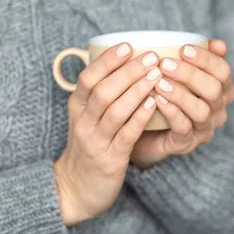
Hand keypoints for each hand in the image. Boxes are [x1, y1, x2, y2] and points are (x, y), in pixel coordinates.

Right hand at [54, 42, 162, 224]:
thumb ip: (99, 91)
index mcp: (76, 106)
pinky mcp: (110, 160)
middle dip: (128, 72)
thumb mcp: (85, 115)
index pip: (88, 78)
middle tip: (151, 57)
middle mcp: (83, 121)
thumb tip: (123, 60)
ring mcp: (95, 141)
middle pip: (103, 91)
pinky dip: (140, 117)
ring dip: (137, 90)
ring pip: (115, 111)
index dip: (108, 61)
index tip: (127, 45)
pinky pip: (126, 135)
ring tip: (157, 75)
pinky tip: (154, 103)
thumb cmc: (89, 143)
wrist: (76, 188)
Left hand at [130, 39, 233, 169]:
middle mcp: (217, 110)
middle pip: (214, 90)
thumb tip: (219, 44)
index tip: (183, 48)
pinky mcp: (186, 143)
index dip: (206, 59)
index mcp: (221, 89)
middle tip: (165, 64)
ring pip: (201, 111)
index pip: (223, 72)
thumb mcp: (179, 69)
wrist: (144, 127)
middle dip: (190, 75)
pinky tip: (158, 99)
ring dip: (180, 94)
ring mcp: (203, 128)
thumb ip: (196, 55)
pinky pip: (184, 128)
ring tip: (159, 82)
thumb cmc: (165, 90)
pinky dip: (172, 112)